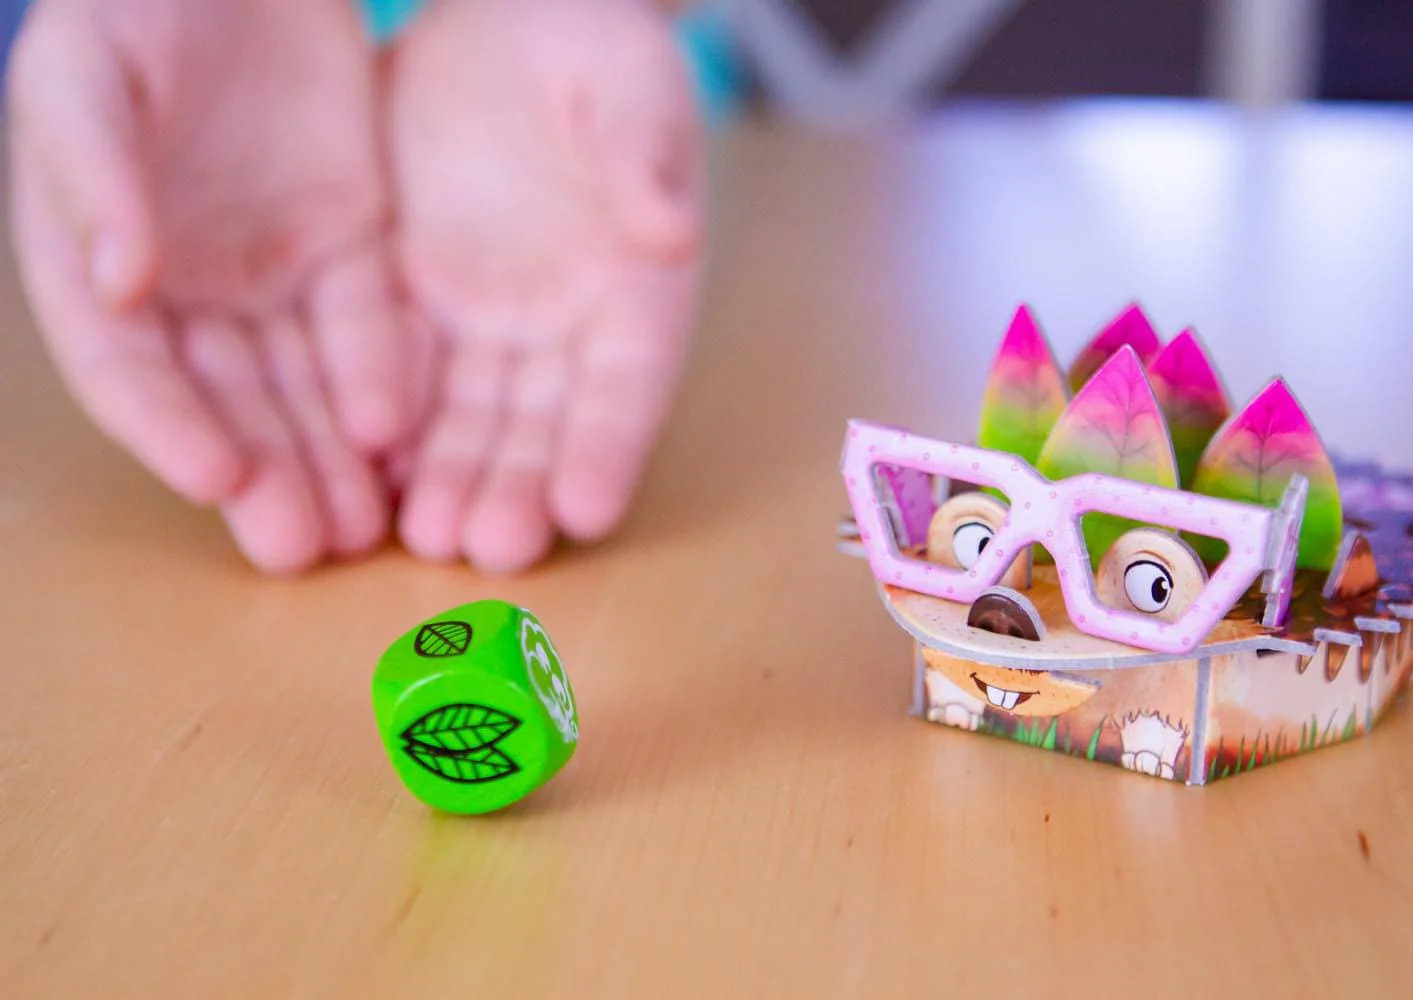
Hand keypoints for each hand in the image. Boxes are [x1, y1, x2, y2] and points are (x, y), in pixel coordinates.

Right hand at [8, 0, 410, 571]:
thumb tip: (119, 285)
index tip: (218, 476)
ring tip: (360, 528)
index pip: (128, 371)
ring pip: (299, 386)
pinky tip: (403, 436)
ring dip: (326, 457)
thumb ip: (94, 173)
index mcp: (94, 261)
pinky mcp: (348, 255)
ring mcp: (271, 277)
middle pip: (224, 402)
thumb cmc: (140, 6)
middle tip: (303, 547)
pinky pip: (368, 331)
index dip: (167, 429)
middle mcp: (186, 291)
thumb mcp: (90, 75)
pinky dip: (382, 381)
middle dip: (263, 474)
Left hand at [388, 0, 701, 572]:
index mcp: (637, 288)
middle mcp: (564, 327)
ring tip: (425, 536)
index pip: (627, 383)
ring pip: (470, 419)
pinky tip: (366, 473)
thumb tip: (669, 230)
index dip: (609, 446)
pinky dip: (386, 428)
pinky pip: (397, 376)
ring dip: (451, 478)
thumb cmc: (592, 46)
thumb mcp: (631, 86)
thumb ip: (647, 157)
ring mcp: (486, 322)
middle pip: (545, 424)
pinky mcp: (413, 303)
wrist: (503, 18)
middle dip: (521, 487)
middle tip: (492, 548)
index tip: (588, 509)